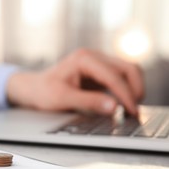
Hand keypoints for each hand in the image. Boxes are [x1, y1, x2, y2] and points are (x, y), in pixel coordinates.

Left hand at [6, 49, 143, 115]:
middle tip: (134, 111)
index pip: (113, 75)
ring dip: (133, 88)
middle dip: (135, 89)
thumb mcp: (62, 99)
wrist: (33, 88)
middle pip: (127, 68)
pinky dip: (125, 89)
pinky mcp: (99, 71)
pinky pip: (120, 77)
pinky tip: (123, 105)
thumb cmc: (43, 92)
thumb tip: (114, 107)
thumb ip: (89, 102)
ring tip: (130, 109)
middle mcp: (92, 56)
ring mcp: (97, 62)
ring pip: (127, 71)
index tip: (131, 111)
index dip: (125, 94)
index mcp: (83, 59)